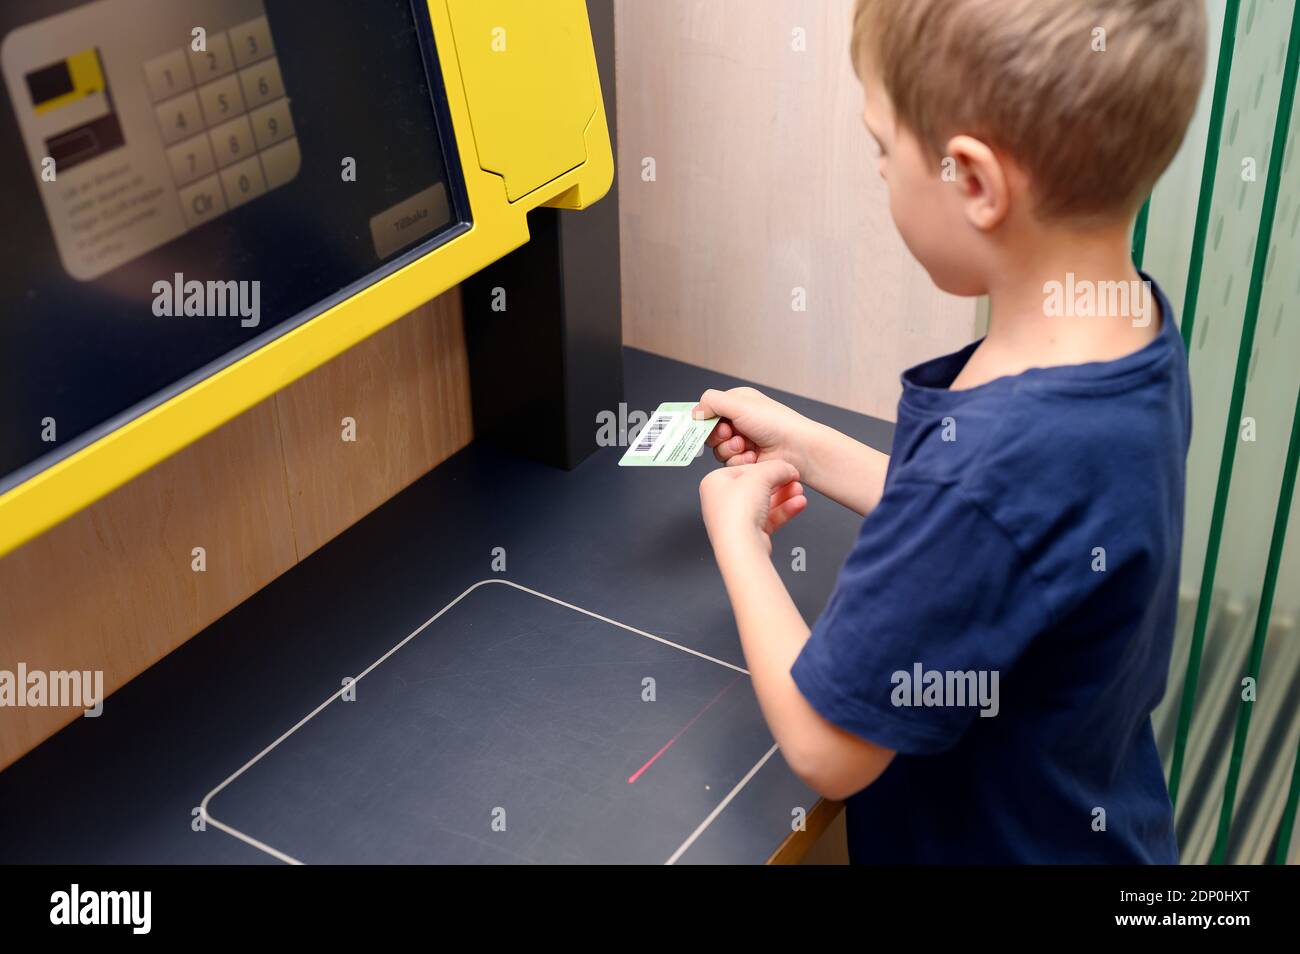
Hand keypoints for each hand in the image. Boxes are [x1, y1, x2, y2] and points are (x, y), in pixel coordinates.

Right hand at [694, 387, 814, 473]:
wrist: (797, 449)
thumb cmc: (775, 423)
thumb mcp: (740, 404)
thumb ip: (712, 402)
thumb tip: (694, 412)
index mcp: (737, 402)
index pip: (709, 410)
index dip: (705, 419)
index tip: (707, 424)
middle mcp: (739, 421)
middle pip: (710, 433)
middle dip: (719, 436)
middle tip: (731, 434)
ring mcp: (743, 441)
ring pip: (718, 450)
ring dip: (730, 450)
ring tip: (746, 447)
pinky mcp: (746, 460)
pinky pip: (729, 464)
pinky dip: (739, 461)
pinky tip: (753, 458)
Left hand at [699, 460, 807, 558]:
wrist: (741, 547)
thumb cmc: (736, 513)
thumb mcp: (759, 477)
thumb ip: (777, 468)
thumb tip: (787, 468)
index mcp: (714, 483)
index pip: (745, 469)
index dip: (767, 467)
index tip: (783, 467)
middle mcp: (722, 501)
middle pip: (756, 487)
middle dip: (779, 482)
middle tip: (793, 478)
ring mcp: (735, 519)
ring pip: (764, 503)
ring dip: (784, 495)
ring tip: (798, 491)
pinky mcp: (749, 533)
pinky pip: (769, 518)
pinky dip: (784, 510)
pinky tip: (798, 504)